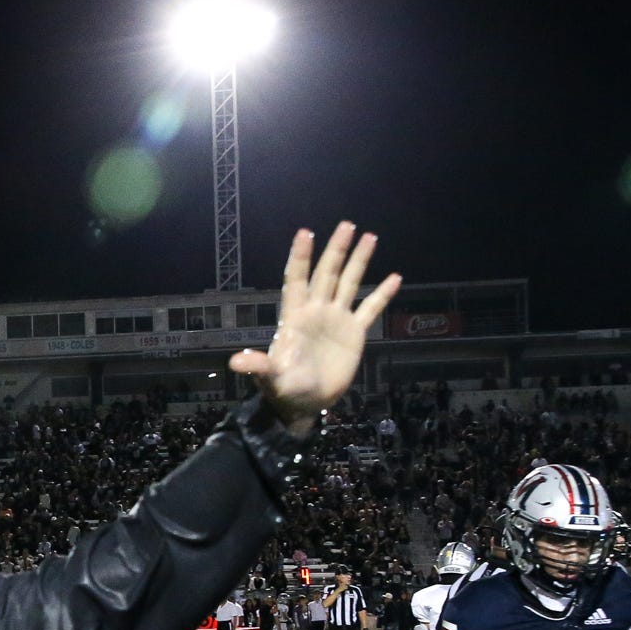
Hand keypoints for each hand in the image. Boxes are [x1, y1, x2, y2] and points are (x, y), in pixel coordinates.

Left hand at [227, 223, 401, 429]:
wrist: (304, 405)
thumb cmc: (283, 389)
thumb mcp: (271, 378)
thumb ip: (258, 366)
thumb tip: (235, 363)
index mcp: (295, 317)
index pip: (296, 280)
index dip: (301, 257)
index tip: (305, 233)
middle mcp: (316, 312)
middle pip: (326, 273)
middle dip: (336, 249)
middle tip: (347, 224)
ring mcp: (336, 320)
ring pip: (348, 283)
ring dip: (359, 261)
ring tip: (370, 237)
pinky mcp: (354, 334)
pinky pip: (370, 309)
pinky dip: (382, 295)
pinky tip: (395, 278)